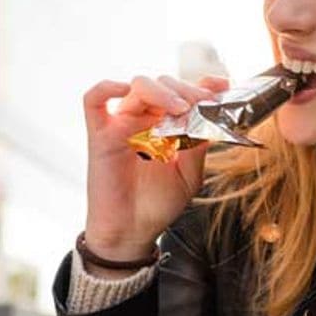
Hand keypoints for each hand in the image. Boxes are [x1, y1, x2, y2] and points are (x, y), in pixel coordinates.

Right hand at [81, 73, 231, 259]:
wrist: (132, 231)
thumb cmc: (157, 205)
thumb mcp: (189, 175)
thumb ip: (197, 145)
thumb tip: (208, 117)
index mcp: (168, 126)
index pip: (184, 93)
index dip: (203, 85)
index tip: (222, 86)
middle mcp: (146, 120)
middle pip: (163, 83)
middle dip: (185, 89)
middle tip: (199, 103)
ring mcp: (122, 124)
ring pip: (137, 85)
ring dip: (161, 90)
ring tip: (178, 108)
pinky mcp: (100, 134)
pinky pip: (93, 100)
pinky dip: (106, 87)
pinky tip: (123, 90)